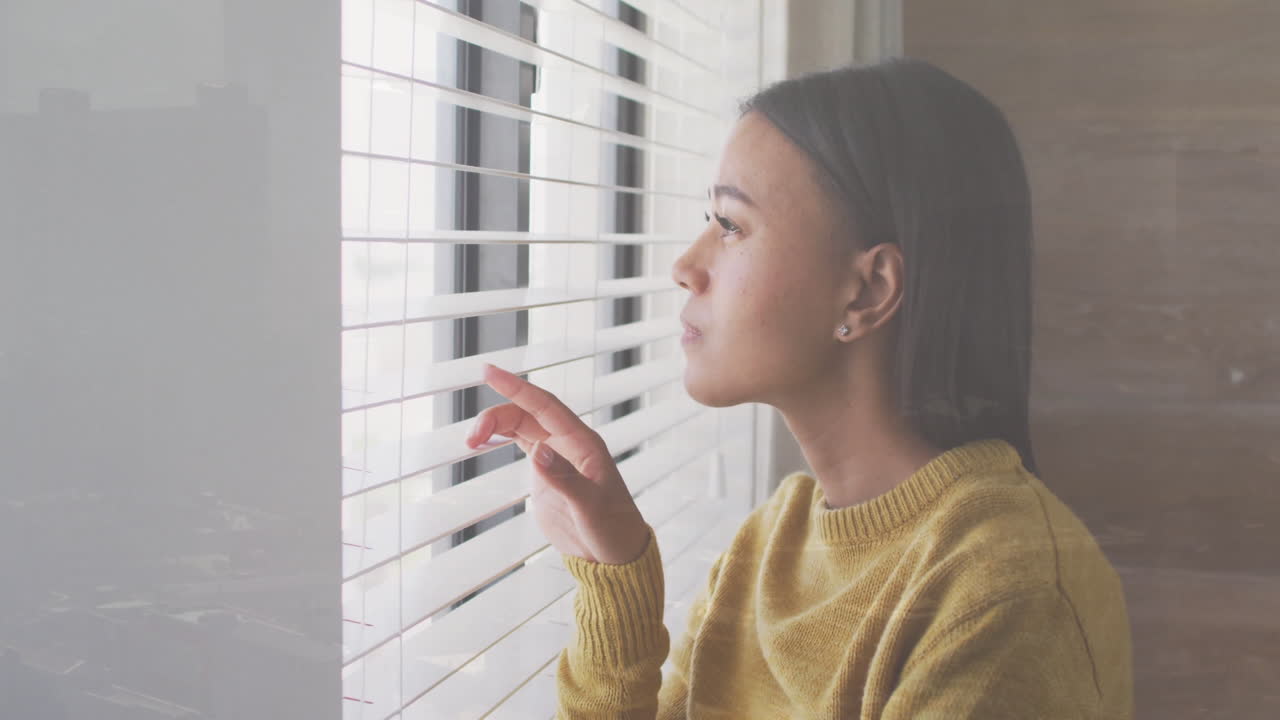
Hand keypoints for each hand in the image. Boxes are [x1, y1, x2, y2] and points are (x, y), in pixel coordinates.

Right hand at [464, 363, 651, 564]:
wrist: (613, 554)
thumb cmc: (612, 529)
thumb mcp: (590, 508)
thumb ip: (565, 480)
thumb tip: (538, 452)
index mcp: (583, 443)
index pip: (545, 406)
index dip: (517, 388)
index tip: (489, 372)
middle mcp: (568, 443)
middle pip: (526, 414)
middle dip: (497, 416)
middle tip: (472, 437)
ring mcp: (556, 457)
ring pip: (520, 426)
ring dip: (495, 426)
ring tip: (471, 442)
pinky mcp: (545, 472)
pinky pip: (520, 442)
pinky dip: (500, 437)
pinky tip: (483, 441)